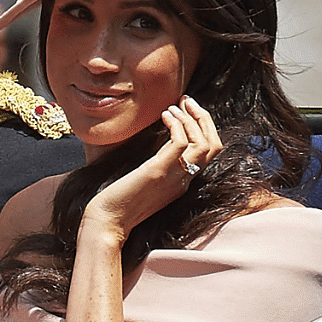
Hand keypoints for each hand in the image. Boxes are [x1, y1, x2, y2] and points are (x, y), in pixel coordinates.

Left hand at [84, 95, 221, 237]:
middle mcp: (183, 180)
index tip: (188, 109)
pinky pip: (180, 143)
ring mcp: (174, 177)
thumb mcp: (146, 180)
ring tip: (173, 106)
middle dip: (203, 118)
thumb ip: (157, 163)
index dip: (204, 127)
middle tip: (187, 100)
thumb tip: (154, 140)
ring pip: (204, 144)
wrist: (108, 221)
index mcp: (182, 182)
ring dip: (191, 119)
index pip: (210, 152)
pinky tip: (163, 115)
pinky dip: (176, 124)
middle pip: (214, 146)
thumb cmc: (119, 201)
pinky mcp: (158, 172)